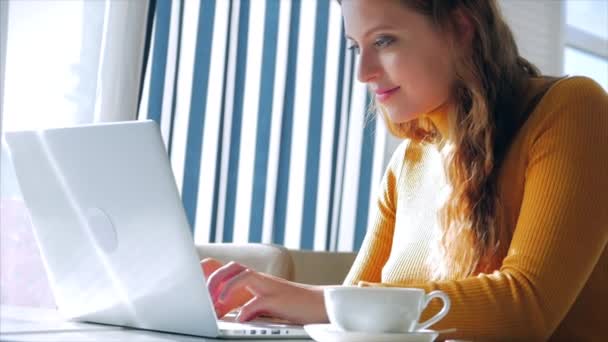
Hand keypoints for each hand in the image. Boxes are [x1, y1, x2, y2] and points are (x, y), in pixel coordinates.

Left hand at [200, 258, 327, 323]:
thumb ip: (247, 303)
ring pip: (244, 276)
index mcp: (256, 279)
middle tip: (205, 299)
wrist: (320, 305)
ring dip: (227, 288)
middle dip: (214, 280)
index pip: (230, 268)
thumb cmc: (292, 306)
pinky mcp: (279, 300)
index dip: (211, 273)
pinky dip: (246, 312)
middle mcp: (262, 279)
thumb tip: (224, 314)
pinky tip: (240, 320)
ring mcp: (270, 288)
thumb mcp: (266, 302)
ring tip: (217, 305)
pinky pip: (258, 302)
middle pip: (232, 267)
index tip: (198, 289)